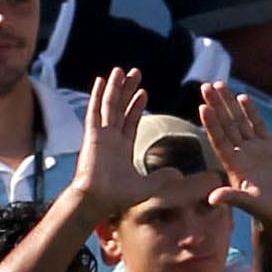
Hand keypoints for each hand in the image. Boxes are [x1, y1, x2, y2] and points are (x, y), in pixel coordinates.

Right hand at [68, 65, 157, 219]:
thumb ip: (161, 178)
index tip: (143, 92)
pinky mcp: (92, 134)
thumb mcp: (146, 187)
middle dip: (127, 91)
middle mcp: (110, 139)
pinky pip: (95, 111)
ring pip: (109, 105)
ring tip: (121, 70)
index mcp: (121, 149)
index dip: (136, 107)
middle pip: (119, 109)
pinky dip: (98, 95)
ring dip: (115, 87)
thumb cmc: (117, 197)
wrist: (96, 201)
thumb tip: (179, 174)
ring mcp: (100, 135)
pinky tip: (102, 80)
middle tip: (135, 73)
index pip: (129, 122)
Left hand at [198, 80, 271, 228]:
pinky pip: (257, 125)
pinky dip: (250, 111)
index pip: (219, 140)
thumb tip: (213, 198)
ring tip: (219, 84)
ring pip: (239, 121)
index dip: (211, 124)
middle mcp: (241, 153)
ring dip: (229, 103)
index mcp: (233, 164)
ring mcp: (254, 148)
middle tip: (205, 86)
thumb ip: (232, 197)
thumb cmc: (263, 210)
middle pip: (225, 124)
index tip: (202, 107)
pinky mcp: (269, 146)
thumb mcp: (248, 203)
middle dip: (216, 105)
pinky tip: (242, 97)